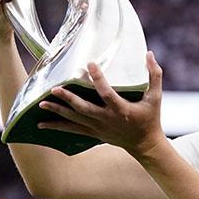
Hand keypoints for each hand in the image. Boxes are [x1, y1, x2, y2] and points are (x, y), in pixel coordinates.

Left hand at [38, 52, 165, 158]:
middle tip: (54, 89)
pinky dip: (57, 127)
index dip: (98, 79)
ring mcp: (98, 128)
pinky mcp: (93, 133)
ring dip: (58, 111)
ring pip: (74, 120)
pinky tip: (41, 124)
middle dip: (68, 99)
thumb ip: (155, 75)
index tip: (89, 64)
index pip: (107, 93)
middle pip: (84, 109)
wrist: (144, 145)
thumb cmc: (151, 118)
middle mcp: (107, 120)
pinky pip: (72, 130)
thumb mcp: (156, 97)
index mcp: (121, 109)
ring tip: (41, 103)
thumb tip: (149, 53)